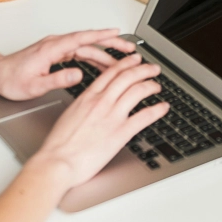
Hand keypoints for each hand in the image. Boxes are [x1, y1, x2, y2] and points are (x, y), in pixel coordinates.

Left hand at [0, 29, 138, 100]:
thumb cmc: (11, 80)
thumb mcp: (35, 85)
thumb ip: (58, 79)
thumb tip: (78, 74)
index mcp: (51, 49)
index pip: (82, 39)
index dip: (101, 35)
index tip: (118, 33)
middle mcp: (55, 44)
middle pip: (87, 41)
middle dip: (110, 43)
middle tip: (129, 48)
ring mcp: (55, 48)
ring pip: (84, 47)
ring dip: (103, 52)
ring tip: (121, 60)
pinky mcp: (54, 53)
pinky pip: (78, 52)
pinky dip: (92, 56)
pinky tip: (101, 64)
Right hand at [30, 54, 168, 184]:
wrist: (57, 162)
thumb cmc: (58, 144)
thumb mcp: (70, 115)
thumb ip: (84, 105)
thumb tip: (92, 103)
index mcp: (87, 97)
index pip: (111, 73)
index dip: (126, 63)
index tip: (134, 59)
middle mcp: (101, 102)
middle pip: (127, 77)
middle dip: (143, 69)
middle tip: (153, 68)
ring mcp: (112, 116)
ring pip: (137, 91)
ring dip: (151, 85)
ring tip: (157, 85)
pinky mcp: (120, 133)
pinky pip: (144, 116)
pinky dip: (157, 109)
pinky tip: (163, 107)